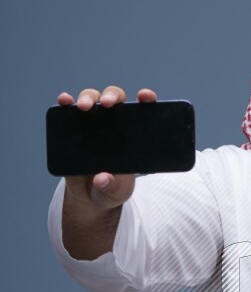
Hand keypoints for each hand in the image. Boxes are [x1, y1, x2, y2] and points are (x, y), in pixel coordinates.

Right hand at [56, 85, 156, 208]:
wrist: (89, 195)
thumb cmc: (112, 190)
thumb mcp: (118, 192)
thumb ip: (113, 187)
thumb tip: (101, 179)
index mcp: (133, 136)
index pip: (142, 111)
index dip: (146, 99)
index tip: (145, 96)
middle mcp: (113, 124)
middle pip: (114, 99)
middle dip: (112, 96)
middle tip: (108, 104)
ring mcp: (92, 124)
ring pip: (92, 99)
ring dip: (88, 97)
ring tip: (84, 107)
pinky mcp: (73, 130)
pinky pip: (69, 112)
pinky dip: (66, 104)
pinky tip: (64, 101)